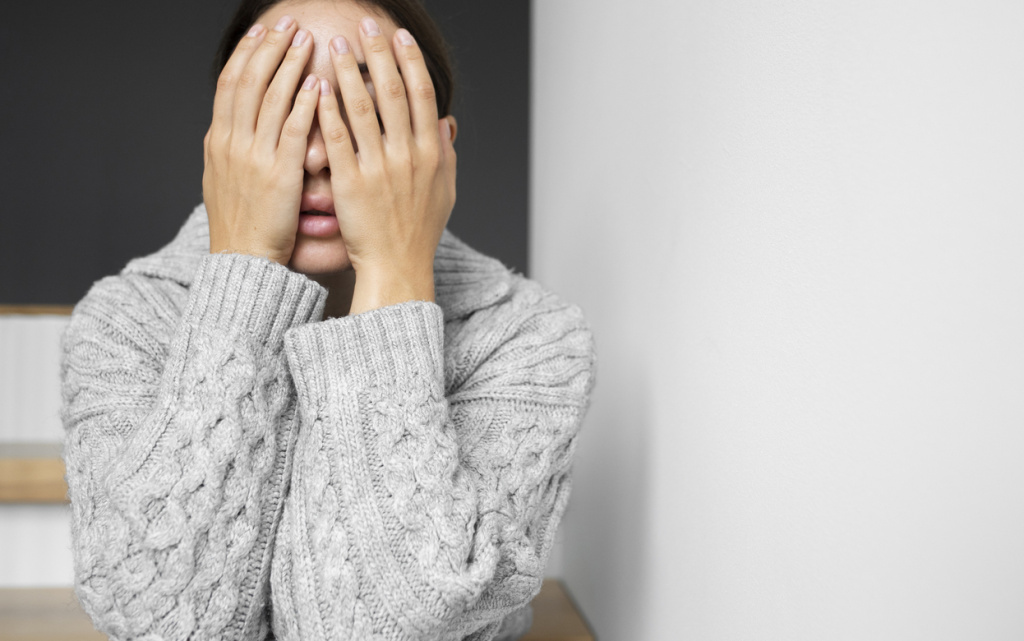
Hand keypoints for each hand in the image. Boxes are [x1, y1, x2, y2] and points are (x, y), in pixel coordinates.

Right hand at [203, 16, 319, 265]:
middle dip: (268, 48)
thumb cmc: (242, 227)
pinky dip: (303, 103)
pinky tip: (318, 83)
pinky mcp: (277, 174)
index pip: (229, 84)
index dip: (245, 54)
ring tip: (306, 39)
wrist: (243, 262)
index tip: (260, 32)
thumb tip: (238, 126)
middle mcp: (231, 143)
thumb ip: (236, 150)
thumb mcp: (227, 181)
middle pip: (248, 80)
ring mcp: (253, 157)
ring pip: (269, 97)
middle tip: (288, 22)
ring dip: (288, 64)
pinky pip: (290, 129)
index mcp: (219, 141)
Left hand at [316, 18, 456, 311]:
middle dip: (379, 55)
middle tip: (365, 25)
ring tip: (336, 45)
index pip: (422, 96)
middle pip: (394, 93)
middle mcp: (408, 156)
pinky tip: (317, 87)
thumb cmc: (419, 234)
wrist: (398, 268)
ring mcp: (379, 169)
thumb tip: (447, 123)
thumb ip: (446, 155)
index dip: (411, 63)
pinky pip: (338, 140)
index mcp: (431, 154)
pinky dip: (328, 111)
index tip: (400, 38)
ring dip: (349, 73)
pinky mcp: (351, 184)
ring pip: (363, 110)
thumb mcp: (445, 192)